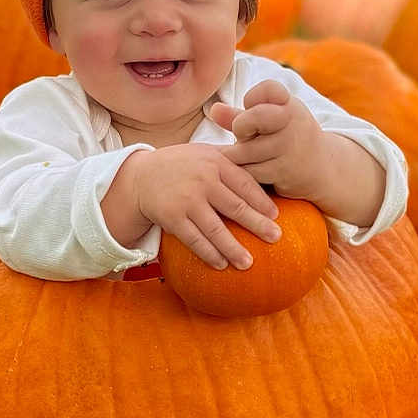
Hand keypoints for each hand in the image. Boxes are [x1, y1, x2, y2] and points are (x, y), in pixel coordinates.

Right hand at [132, 143, 280, 270]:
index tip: (276, 216)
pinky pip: (194, 239)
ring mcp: (187, 201)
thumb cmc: (181, 165)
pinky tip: (221, 264)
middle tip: (275, 238)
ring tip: (248, 263)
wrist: (141, 176)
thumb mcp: (204, 153)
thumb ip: (230, 159)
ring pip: (215, 229)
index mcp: (215, 162)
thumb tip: (266, 167)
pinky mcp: (172, 218)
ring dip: (233, 248)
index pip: (245, 183)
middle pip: (236, 207)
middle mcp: (202, 181)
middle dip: (257, 225)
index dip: (262, 201)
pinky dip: (209, 253)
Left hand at [210, 80, 325, 199]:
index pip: (268, 89)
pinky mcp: (285, 171)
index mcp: (289, 103)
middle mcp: (293, 121)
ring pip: (244, 151)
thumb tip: (214, 109)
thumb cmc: (287, 138)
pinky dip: (246, 172)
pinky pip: (250, 172)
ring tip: (247, 156)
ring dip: (239, 156)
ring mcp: (289, 146)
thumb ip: (240, 115)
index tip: (254, 107)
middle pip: (250, 119)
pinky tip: (253, 170)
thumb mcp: (270, 121)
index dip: (253, 98)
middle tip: (244, 136)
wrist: (323, 168)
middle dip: (240, 128)